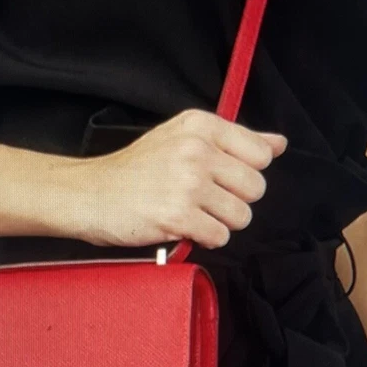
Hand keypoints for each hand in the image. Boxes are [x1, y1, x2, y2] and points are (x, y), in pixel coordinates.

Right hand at [72, 108, 287, 249]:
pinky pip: (220, 236)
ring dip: (221, 223)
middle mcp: (197, 150)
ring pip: (241, 216)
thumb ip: (235, 140)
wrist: (89, 194)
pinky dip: (206, 239)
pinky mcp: (178, 216)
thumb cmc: (135, 170)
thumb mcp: (182, 139)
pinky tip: (184, 228)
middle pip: (255, 188)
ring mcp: (188, 183)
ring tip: (193, 215)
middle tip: (204, 200)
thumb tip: (278, 144)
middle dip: (234, 201)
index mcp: (201, 126)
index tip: (220, 178)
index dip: (245, 173)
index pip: (260, 154)